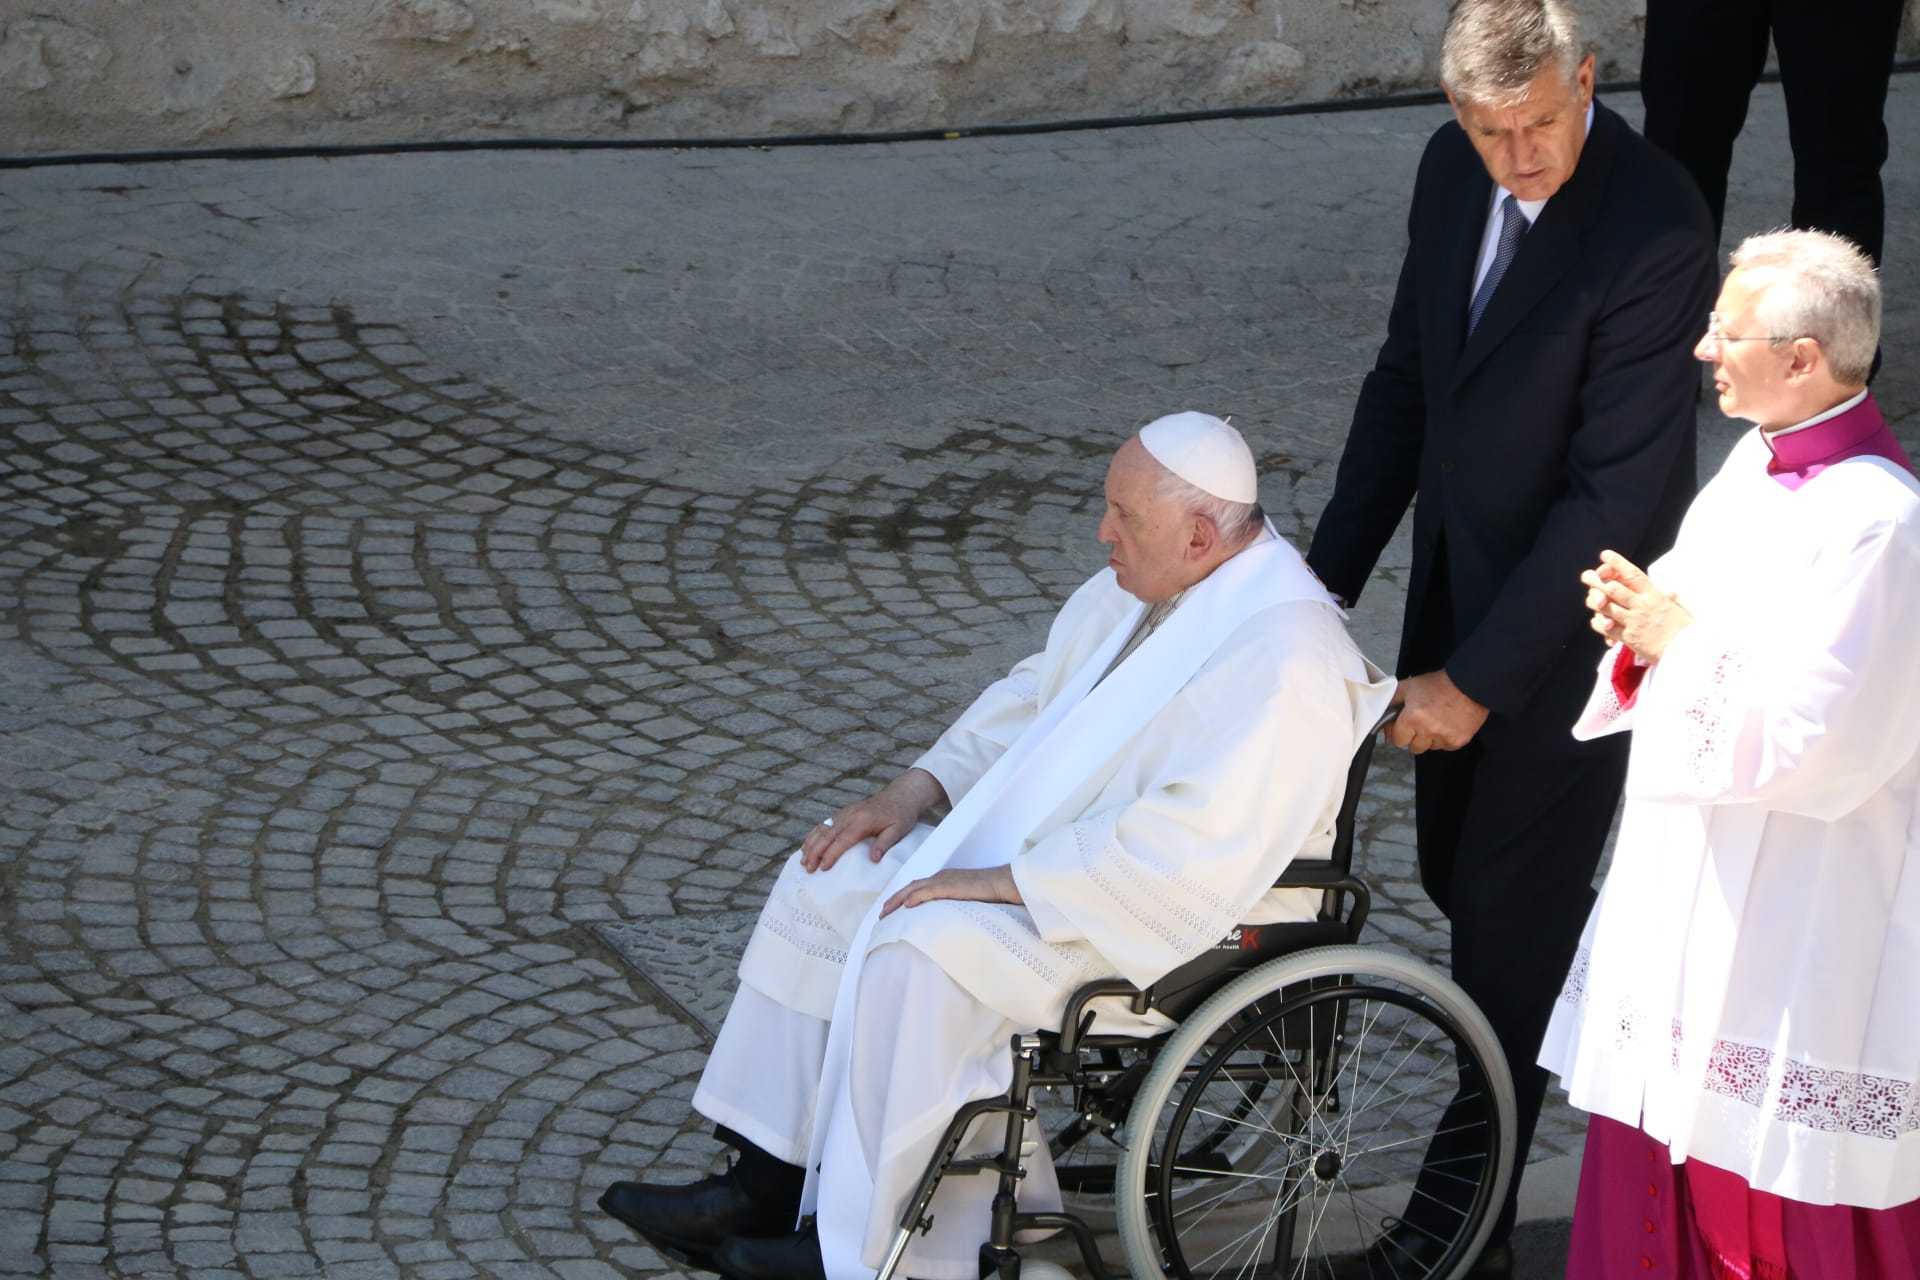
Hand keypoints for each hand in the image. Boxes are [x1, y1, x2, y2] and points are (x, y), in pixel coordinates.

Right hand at [799, 768, 946, 873]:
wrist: (901, 795)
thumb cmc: (901, 815)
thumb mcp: (898, 830)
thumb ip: (884, 844)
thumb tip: (873, 860)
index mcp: (863, 820)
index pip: (843, 840)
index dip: (831, 854)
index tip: (822, 868)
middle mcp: (850, 815)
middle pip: (827, 835)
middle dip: (815, 852)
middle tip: (808, 868)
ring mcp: (846, 813)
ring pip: (822, 828)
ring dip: (811, 844)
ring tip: (803, 860)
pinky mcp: (844, 812)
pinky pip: (825, 824)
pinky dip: (814, 835)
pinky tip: (808, 845)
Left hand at [879, 866, 1021, 917]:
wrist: (1006, 883)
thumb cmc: (992, 893)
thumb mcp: (968, 900)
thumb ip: (954, 906)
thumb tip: (947, 921)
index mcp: (945, 879)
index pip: (918, 888)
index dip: (902, 898)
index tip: (892, 910)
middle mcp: (941, 877)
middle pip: (911, 887)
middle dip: (894, 900)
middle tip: (881, 914)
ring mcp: (945, 880)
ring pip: (914, 889)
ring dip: (898, 900)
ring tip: (885, 912)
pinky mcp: (951, 886)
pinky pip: (928, 891)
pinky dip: (915, 897)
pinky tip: (906, 906)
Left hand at [1386, 670, 1488, 754]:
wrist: (1469, 684)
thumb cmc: (1439, 684)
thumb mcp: (1409, 686)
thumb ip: (1391, 700)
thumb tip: (1379, 712)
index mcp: (1413, 718)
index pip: (1397, 740)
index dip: (1398, 732)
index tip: (1402, 726)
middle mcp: (1428, 731)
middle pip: (1413, 747)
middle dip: (1413, 737)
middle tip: (1420, 722)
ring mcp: (1444, 738)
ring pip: (1429, 748)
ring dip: (1429, 739)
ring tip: (1435, 721)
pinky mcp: (1458, 741)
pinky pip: (1445, 747)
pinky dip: (1444, 739)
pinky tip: (1447, 724)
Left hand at [1580, 549, 1691, 663]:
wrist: (1687, 651)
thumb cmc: (1682, 628)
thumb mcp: (1676, 607)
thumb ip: (1666, 598)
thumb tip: (1670, 592)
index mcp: (1654, 595)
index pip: (1633, 575)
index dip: (1617, 563)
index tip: (1605, 555)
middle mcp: (1642, 606)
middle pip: (1613, 589)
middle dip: (1597, 581)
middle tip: (1586, 575)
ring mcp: (1634, 622)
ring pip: (1607, 607)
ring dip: (1595, 601)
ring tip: (1590, 598)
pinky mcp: (1629, 638)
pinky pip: (1607, 628)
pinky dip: (1599, 623)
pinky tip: (1597, 620)